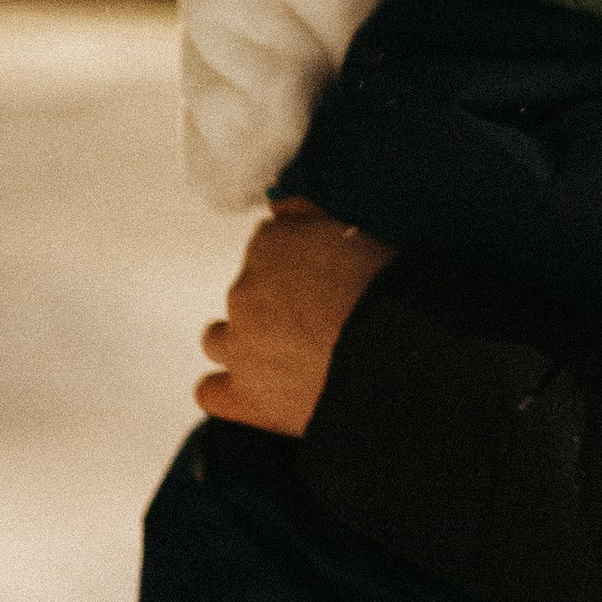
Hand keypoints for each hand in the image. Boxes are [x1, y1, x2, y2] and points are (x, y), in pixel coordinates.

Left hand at [197, 199, 394, 436]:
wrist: (391, 355)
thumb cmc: (385, 294)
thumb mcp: (353, 236)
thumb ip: (306, 218)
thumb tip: (279, 206)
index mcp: (272, 244)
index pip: (267, 247)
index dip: (294, 267)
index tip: (317, 280)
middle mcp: (244, 291)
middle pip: (244, 293)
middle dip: (273, 306)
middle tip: (315, 322)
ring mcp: (238, 345)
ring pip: (219, 339)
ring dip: (243, 343)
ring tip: (288, 355)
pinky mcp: (244, 395)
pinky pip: (210, 392)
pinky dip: (227, 390)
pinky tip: (255, 391)